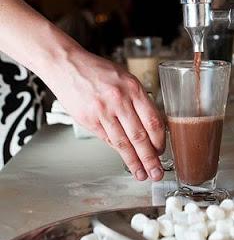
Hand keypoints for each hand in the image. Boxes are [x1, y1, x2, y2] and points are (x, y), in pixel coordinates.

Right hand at [48, 49, 164, 180]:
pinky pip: (107, 139)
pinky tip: (125, 159)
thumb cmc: (98, 71)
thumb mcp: (125, 78)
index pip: (152, 121)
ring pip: (123, 143)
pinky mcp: (88, 120)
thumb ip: (138, 100)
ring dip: (134, 162)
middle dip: (150, 159)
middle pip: (139, 136)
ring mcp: (102, 111)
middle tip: (156, 173)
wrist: (66, 65)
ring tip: (141, 174)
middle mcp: (119, 100)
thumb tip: (151, 127)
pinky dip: (118, 151)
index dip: (159, 141)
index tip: (162, 151)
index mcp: (133, 88)